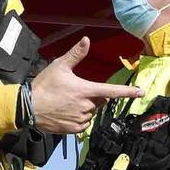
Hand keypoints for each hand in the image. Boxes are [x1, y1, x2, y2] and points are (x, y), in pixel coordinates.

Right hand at [26, 38, 142, 134]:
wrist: (28, 108)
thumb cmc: (44, 86)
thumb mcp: (59, 66)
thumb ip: (75, 54)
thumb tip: (86, 40)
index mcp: (86, 90)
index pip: (112, 91)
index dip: (128, 92)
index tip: (140, 92)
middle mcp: (87, 106)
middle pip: (99, 100)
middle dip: (93, 95)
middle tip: (76, 91)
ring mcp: (81, 119)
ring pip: (91, 112)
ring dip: (85, 107)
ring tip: (67, 102)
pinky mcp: (74, 129)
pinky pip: (84, 123)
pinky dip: (79, 117)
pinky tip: (66, 111)